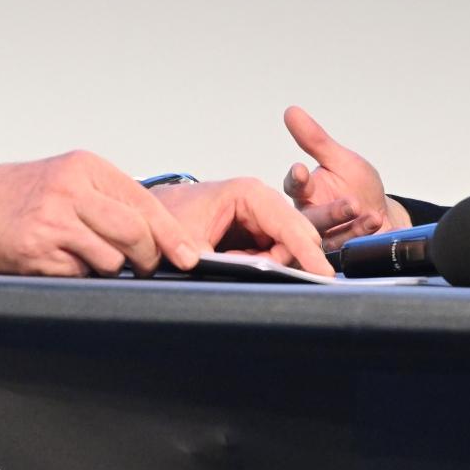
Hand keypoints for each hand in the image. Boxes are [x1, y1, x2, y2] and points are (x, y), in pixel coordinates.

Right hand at [0, 151, 193, 276]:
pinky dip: (78, 276)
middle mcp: (71, 189)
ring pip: (111, 260)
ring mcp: (52, 221)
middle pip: (135, 234)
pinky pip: (79, 276)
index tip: (190, 255)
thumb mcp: (66, 178)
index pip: (145, 203)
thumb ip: (107, 198)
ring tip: (86, 258)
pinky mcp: (36, 252)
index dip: (172, 235)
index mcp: (85, 167)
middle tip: (146, 267)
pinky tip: (60, 262)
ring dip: (109, 269)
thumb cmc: (16, 195)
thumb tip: (158, 233)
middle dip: (148, 259)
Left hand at [149, 178, 335, 275]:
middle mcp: (259, 204)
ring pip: (283, 251)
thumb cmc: (165, 215)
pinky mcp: (254, 236)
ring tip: (229, 260)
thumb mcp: (184, 240)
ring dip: (266, 266)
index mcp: (249, 194)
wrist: (148, 215)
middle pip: (293, 239)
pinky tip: (231, 263)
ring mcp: (258, 220)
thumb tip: (232, 275)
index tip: (322, 275)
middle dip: (283, 261)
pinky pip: (269, 256)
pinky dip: (257, 267)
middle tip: (249, 268)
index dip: (307, 251)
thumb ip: (212, 258)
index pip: (289, 224)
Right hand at [281, 105, 409, 243]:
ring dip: (350, 226)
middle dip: (329, 211)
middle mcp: (312, 217)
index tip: (300, 172)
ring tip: (368, 214)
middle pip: (311, 218)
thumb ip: (315, 139)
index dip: (297, 179)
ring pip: (330, 236)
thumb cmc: (359, 187)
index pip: (295, 186)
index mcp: (307, 192)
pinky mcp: (344, 252)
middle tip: (350, 204)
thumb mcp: (340, 159)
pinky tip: (374, 223)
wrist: (383, 216)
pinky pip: (348, 248)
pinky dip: (362, 235)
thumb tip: (292, 111)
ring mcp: (328, 237)